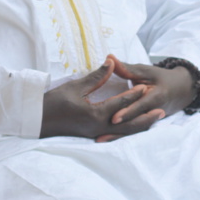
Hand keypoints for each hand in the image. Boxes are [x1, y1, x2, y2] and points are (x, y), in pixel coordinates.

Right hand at [40, 55, 163, 139]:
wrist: (38, 121)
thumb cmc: (54, 102)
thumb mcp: (75, 87)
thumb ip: (96, 77)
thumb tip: (111, 63)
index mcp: (94, 115)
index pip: (120, 104)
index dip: (133, 95)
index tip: (146, 86)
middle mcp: (98, 127)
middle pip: (128, 125)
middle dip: (145, 118)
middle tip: (161, 112)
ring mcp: (96, 134)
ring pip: (123, 133)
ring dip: (139, 126)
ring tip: (154, 120)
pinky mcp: (93, 136)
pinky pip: (115, 134)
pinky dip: (127, 131)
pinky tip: (134, 127)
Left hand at [97, 57, 194, 142]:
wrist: (182, 90)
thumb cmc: (161, 78)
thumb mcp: (146, 71)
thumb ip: (126, 68)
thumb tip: (109, 58)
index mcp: (156, 97)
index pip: (140, 106)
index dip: (127, 112)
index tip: (113, 118)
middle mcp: (154, 112)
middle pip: (135, 122)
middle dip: (118, 129)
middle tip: (100, 135)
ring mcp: (151, 121)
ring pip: (133, 130)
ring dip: (117, 136)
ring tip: (99, 140)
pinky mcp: (147, 124)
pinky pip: (133, 131)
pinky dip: (121, 135)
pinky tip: (106, 139)